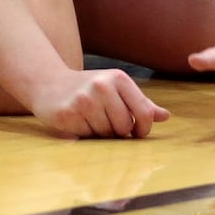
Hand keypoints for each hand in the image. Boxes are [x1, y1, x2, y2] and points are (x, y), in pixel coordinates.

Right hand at [27, 67, 168, 138]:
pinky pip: (88, 137)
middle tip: (107, 124)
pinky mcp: (68, 113)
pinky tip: (78, 122)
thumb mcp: (115, 89)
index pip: (144, 113)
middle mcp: (102, 85)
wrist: (48, 83)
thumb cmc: (88, 89)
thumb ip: (141, 103)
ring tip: (91, 121)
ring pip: (107, 134)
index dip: (143, 129)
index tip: (136, 133)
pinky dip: (86, 135)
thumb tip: (166, 116)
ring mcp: (84, 99)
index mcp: (119, 78)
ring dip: (102, 134)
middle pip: (125, 127)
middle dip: (118, 132)